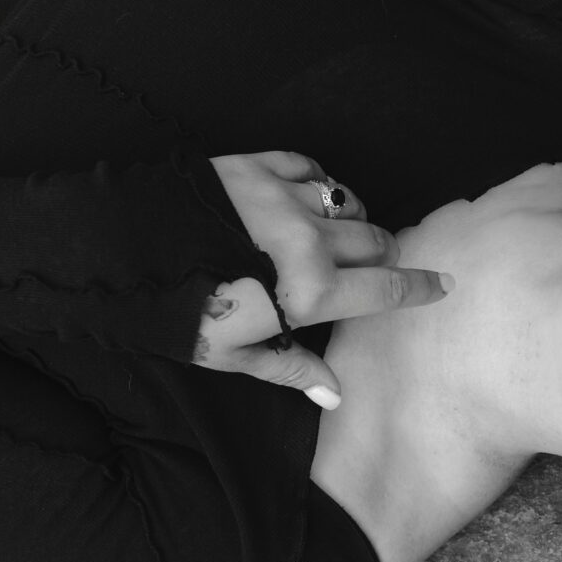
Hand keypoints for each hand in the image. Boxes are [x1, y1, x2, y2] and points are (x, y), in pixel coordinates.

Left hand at [196, 151, 452, 405]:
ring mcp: (286, 198)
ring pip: (348, 203)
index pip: (385, 291)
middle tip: (374, 268)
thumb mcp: (235, 356)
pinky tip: (310, 198)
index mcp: (311, 292)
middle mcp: (310, 241)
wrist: (117, 255)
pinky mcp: (257, 167)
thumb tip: (337, 394)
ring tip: (337, 234)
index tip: (444, 284)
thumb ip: (292, 369)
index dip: (420, 288)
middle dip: (384, 256)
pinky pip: (311, 168)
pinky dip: (319, 184)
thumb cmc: (178, 316)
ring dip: (352, 220)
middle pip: (376, 242)